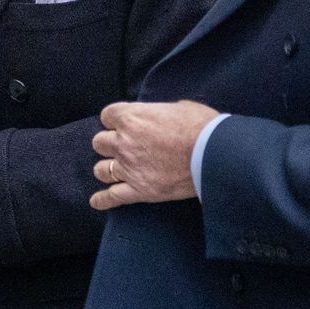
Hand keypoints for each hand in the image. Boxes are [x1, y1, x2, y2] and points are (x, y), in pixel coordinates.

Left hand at [89, 100, 216, 210]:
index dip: (114, 120)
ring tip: (115, 170)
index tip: (122, 124)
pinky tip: (97, 201)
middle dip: (109, 144)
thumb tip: (161, 117)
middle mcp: (124, 142)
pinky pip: (112, 197)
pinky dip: (103, 200)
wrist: (213, 154)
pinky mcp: (138, 190)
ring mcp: (129, 167)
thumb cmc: (201, 127)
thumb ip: (160, 113)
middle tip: (122, 147)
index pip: (107, 116)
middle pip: (100, 143)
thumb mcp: (180, 107)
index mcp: (132, 117)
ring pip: (101, 169)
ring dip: (107, 169)